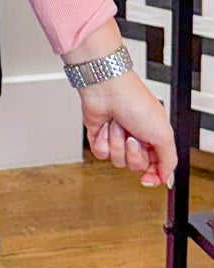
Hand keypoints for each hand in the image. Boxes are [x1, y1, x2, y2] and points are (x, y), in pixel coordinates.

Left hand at [79, 70, 175, 187]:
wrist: (106, 88)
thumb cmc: (135, 101)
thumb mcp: (164, 134)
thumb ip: (169, 161)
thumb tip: (166, 179)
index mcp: (154, 137)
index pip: (155, 168)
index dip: (152, 175)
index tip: (147, 178)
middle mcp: (136, 138)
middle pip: (136, 166)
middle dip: (133, 152)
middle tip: (133, 135)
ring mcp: (116, 138)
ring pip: (117, 161)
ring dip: (117, 143)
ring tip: (118, 124)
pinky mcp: (99, 136)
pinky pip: (101, 154)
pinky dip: (102, 141)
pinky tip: (105, 126)